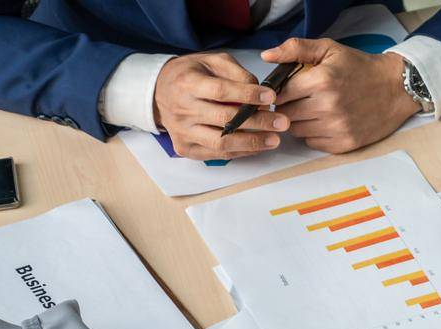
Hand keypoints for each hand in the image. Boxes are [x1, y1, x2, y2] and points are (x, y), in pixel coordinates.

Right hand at [152, 52, 286, 160]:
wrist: (158, 91)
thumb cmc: (191, 74)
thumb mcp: (212, 62)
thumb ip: (237, 73)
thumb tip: (261, 92)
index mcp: (187, 83)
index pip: (220, 91)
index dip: (248, 95)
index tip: (271, 97)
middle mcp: (182, 110)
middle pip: (224, 119)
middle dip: (258, 122)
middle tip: (282, 122)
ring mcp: (182, 131)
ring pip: (221, 142)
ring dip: (252, 142)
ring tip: (275, 139)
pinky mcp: (185, 147)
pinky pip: (217, 154)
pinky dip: (241, 152)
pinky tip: (258, 146)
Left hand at [262, 38, 419, 153]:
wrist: (397, 88)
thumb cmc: (361, 68)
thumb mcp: (330, 49)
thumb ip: (296, 49)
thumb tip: (266, 56)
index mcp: (321, 81)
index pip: (279, 94)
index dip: (279, 92)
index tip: (287, 90)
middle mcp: (328, 106)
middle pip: (285, 115)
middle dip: (288, 106)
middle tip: (301, 99)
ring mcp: (337, 127)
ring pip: (296, 131)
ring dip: (300, 121)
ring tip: (313, 110)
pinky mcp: (344, 143)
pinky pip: (312, 143)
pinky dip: (314, 134)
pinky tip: (325, 121)